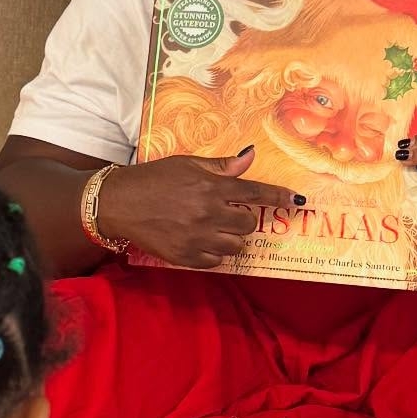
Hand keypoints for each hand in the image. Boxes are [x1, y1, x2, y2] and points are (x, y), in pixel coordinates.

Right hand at [98, 148, 303, 269]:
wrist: (119, 203)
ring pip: (236, 246)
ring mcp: (196, 237)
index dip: (278, 197)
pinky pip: (216, 261)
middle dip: (244, 218)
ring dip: (232, 238)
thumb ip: (221, 166)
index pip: (254, 193)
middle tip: (229, 213)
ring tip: (216, 228)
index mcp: (210, 187)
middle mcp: (207, 213)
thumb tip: (250, 156)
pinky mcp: (185, 256)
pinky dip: (215, 253)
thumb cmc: (153, 179)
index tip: (296, 200)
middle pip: (248, 224)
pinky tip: (203, 241)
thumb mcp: (187, 164)